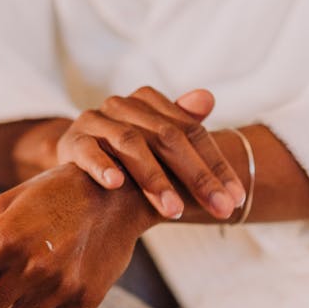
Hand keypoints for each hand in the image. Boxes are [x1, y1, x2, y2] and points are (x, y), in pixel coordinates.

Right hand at [16, 87, 245, 219]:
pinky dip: (101, 166)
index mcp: (150, 102)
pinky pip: (87, 151)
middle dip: (197, 176)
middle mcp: (124, 105)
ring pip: (130, 144)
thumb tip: (208, 98)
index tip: (236, 199)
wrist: (73, 155)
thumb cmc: (126, 154)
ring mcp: (96, 121)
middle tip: (218, 209)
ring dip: (153, 178)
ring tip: (174, 210)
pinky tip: (116, 185)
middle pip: (167, 137)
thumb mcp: (157, 143)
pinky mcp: (72, 141)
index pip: (192, 131)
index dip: (216, 165)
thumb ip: (184, 126)